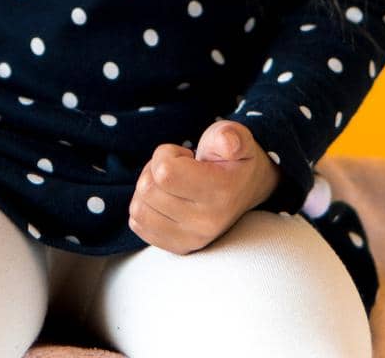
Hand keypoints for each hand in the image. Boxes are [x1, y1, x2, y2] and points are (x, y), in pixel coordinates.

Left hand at [127, 119, 280, 254]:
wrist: (246, 188)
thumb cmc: (234, 158)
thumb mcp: (236, 138)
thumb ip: (231, 136)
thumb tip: (228, 144)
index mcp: (220, 193)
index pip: (165, 173)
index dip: (166, 154)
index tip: (185, 155)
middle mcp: (206, 223)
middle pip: (147, 189)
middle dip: (154, 169)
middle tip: (178, 167)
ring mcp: (192, 239)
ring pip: (139, 209)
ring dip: (147, 189)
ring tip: (170, 183)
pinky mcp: (180, 247)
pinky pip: (139, 225)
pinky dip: (144, 207)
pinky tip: (165, 199)